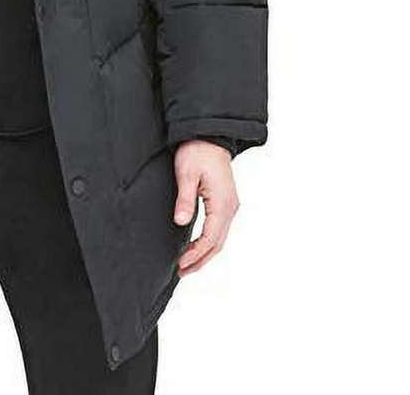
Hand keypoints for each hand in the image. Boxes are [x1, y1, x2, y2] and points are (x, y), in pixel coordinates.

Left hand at [173, 139, 239, 275]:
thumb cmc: (197, 152)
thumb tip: (181, 221)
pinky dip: (209, 242)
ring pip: (219, 239)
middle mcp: (230, 208)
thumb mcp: (186, 173)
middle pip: (217, 244)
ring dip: (205, 254)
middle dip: (200, 260)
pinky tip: (197, 247)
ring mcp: (230, 206)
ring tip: (187, 265)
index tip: (180, 264)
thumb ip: (184, 198)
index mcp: (222, 203)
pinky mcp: (225, 203)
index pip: (210, 238)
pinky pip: (219, 229)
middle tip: (181, 272)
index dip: (195, 254)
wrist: (209, 136)